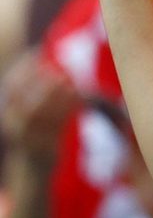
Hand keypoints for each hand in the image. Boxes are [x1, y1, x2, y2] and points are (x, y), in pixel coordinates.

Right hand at [0, 50, 78, 168]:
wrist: (34, 164)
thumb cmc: (35, 127)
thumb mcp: (28, 106)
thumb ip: (32, 84)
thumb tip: (40, 53)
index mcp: (7, 110)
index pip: (12, 86)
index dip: (25, 68)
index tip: (40, 54)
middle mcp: (12, 124)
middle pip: (26, 102)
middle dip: (43, 85)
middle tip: (61, 72)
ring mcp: (27, 137)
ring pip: (41, 115)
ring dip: (59, 97)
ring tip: (73, 83)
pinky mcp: (43, 146)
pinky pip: (56, 125)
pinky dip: (68, 109)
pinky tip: (81, 97)